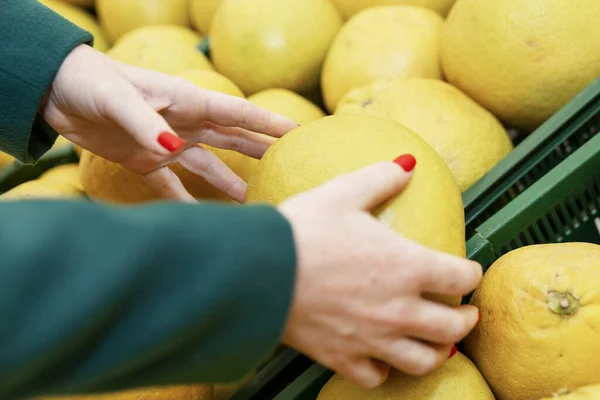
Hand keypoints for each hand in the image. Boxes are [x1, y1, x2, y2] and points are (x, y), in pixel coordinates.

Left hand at [41, 45, 297, 201]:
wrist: (54, 91)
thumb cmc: (90, 82)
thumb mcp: (119, 98)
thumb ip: (146, 123)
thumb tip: (172, 148)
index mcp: (186, 101)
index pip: (236, 113)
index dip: (267, 123)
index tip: (297, 132)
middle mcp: (182, 122)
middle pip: (231, 138)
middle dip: (259, 149)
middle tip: (288, 163)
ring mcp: (165, 142)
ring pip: (207, 163)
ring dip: (228, 180)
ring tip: (251, 198)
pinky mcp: (143, 160)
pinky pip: (172, 184)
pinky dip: (187, 200)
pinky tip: (202, 216)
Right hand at [278, 159, 481, 388]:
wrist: (260, 272)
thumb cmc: (303, 230)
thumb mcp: (343, 192)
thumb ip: (380, 179)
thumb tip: (408, 164)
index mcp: (408, 266)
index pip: (461, 276)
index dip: (472, 273)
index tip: (468, 272)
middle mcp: (399, 309)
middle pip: (452, 327)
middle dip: (465, 320)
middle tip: (465, 314)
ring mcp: (372, 339)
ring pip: (423, 360)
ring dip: (437, 352)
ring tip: (437, 345)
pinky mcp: (342, 357)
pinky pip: (376, 376)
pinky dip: (384, 370)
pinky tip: (381, 358)